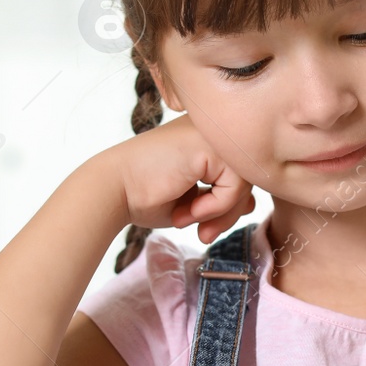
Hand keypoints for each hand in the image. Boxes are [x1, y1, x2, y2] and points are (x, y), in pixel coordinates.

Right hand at [106, 113, 256, 242]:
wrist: (113, 190)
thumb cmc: (145, 195)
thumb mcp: (194, 200)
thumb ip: (221, 198)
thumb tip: (252, 203)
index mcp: (206, 137)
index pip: (239, 174)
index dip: (229, 206)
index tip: (205, 228)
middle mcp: (212, 130)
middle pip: (247, 178)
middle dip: (229, 214)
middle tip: (204, 235)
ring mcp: (212, 134)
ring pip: (246, 183)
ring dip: (220, 214)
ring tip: (189, 221)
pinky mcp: (210, 145)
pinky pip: (235, 186)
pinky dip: (215, 208)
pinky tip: (187, 212)